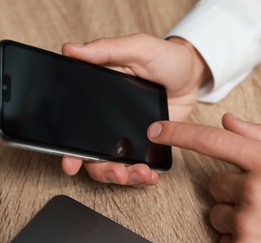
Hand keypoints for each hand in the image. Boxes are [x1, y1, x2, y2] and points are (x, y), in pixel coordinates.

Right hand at [60, 33, 210, 184]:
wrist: (191, 74)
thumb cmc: (164, 57)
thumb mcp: (136, 48)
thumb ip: (106, 50)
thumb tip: (70, 50)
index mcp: (95, 96)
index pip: (74, 125)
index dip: (69, 148)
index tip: (70, 164)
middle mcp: (105, 119)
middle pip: (92, 154)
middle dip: (102, 170)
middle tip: (118, 173)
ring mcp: (124, 134)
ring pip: (112, 164)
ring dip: (123, 175)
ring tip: (142, 174)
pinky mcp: (143, 143)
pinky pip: (135, 164)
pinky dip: (140, 175)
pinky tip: (150, 174)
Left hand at [148, 113, 260, 242]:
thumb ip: (260, 137)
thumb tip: (228, 120)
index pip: (212, 141)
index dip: (179, 133)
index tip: (157, 130)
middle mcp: (256, 191)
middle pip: (213, 184)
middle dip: (231, 191)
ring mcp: (247, 224)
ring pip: (216, 214)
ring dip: (234, 217)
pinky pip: (222, 240)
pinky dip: (238, 241)